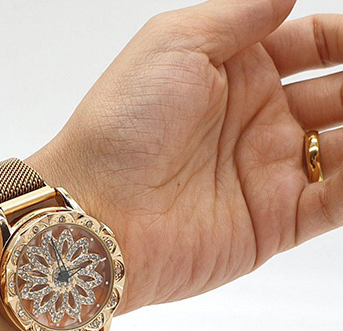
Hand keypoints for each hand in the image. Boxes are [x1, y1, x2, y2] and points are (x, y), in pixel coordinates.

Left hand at [28, 0, 342, 313]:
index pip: (314, 43)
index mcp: (234, 75)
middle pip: (340, 94)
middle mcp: (255, 123)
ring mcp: (267, 174)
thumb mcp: (174, 43)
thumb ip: (237, 16)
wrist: (98, 210)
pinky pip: (340, 201)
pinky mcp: (275, 223)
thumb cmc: (122, 124)